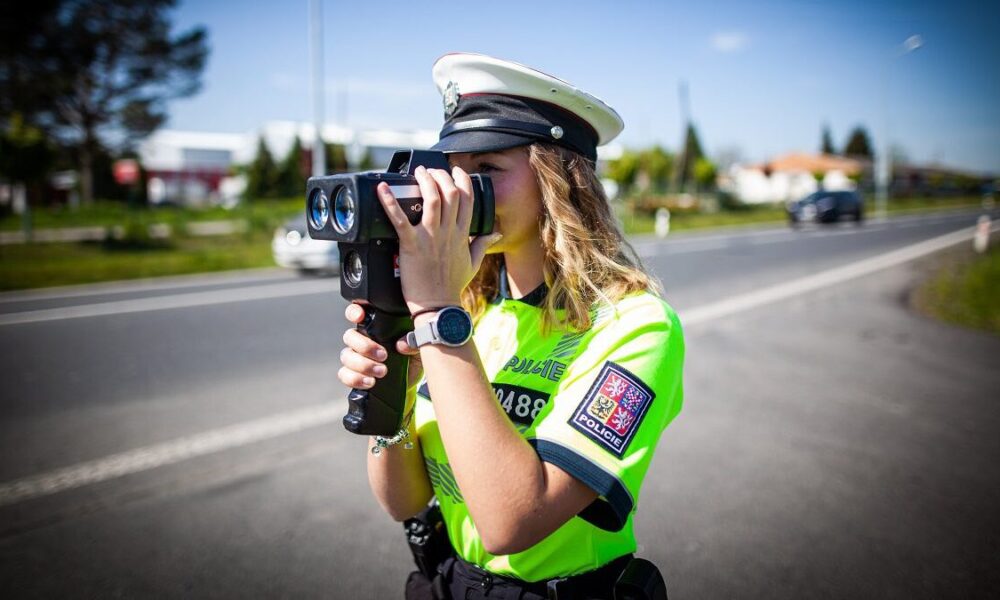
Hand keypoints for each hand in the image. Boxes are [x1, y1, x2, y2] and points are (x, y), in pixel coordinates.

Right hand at [338, 303, 423, 394]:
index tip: (360, 316)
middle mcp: (362, 340)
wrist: (410, 380)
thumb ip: (414, 340)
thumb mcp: (419, 345)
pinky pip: (344, 375)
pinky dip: (355, 378)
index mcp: (375, 327)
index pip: (357, 313)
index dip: (354, 312)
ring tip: (382, 372)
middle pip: (349, 336)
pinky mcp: (355, 375)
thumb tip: (403, 344)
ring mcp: (356, 358)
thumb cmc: (412, 356)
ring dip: (363, 364)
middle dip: (364, 346)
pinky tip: (370, 382)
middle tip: (383, 355)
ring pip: (346, 356)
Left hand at [376, 165, 502, 313]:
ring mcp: (430, 238)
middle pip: (450, 193)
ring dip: (425, 181)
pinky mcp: (411, 245)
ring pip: (432, 200)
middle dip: (442, 176)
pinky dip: (390, 202)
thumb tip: (496, 233)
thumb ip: (483, 244)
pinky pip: (400, 220)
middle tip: (432, 170)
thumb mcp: (473, 263)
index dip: (462, 180)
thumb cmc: (452, 287)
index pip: (467, 199)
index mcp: (462, 235)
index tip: (455, 171)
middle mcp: (448, 232)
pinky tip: (382, 189)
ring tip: (418, 172)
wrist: (438, 307)